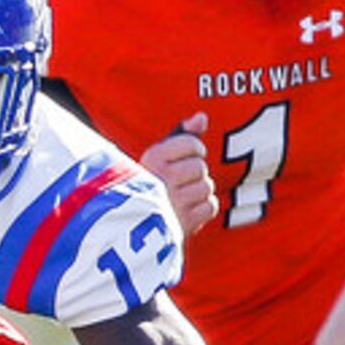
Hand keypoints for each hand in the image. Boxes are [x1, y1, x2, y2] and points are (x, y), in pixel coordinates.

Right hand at [141, 113, 216, 233]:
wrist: (133, 228)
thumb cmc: (150, 186)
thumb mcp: (158, 157)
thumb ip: (181, 135)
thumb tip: (202, 117)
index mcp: (152, 158)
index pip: (193, 144)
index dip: (194, 151)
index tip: (180, 160)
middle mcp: (161, 179)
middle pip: (201, 167)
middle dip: (195, 175)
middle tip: (178, 184)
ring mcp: (173, 202)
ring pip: (207, 187)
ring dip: (199, 193)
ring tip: (181, 199)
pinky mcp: (183, 223)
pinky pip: (210, 206)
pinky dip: (202, 210)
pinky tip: (187, 211)